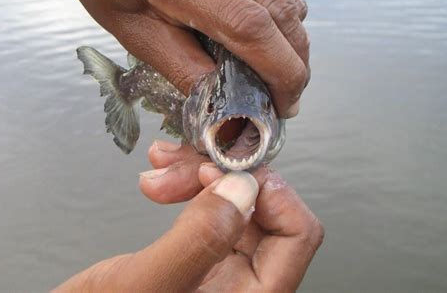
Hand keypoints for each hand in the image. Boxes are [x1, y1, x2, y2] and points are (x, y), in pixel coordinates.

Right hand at [54, 141, 323, 291]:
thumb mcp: (147, 284)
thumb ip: (199, 239)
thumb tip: (242, 187)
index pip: (298, 234)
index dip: (269, 193)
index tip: (225, 173)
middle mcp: (246, 281)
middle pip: (267, 209)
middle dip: (222, 176)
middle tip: (183, 165)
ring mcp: (226, 266)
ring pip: (237, 200)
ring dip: (199, 174)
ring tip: (163, 167)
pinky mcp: (205, 253)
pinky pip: (213, 206)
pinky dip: (189, 185)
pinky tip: (163, 180)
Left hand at [55, 0, 309, 117]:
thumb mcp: (132, 30)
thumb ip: (184, 67)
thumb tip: (230, 106)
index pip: (246, 23)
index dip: (277, 70)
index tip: (283, 104)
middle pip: (279, 7)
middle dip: (294, 61)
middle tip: (288, 95)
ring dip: (291, 40)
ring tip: (277, 69)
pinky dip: (282, 14)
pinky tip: (267, 34)